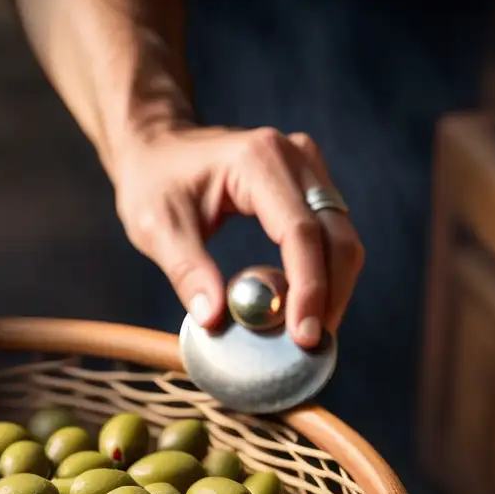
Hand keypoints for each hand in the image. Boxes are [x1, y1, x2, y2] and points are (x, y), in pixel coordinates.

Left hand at [112, 126, 364, 347]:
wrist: (158, 146)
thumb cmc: (152, 181)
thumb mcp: (155, 226)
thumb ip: (186, 270)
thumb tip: (214, 320)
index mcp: (258, 159)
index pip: (300, 231)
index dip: (309, 287)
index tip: (304, 335)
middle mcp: (295, 156)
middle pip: (336, 236)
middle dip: (329, 295)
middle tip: (310, 347)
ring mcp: (308, 167)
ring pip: (342, 238)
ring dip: (331, 289)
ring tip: (305, 334)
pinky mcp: (309, 183)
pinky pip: (330, 234)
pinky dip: (322, 273)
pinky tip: (300, 307)